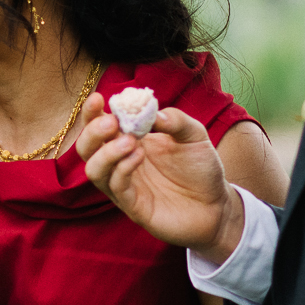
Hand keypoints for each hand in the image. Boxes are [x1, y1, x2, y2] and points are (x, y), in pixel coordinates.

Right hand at [75, 94, 246, 260]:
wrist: (217, 204)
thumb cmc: (200, 168)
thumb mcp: (194, 135)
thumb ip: (176, 120)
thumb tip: (153, 113)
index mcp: (129, 140)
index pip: (99, 125)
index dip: (92, 112)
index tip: (98, 98)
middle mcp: (121, 163)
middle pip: (87, 148)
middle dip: (92, 132)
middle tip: (111, 122)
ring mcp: (125, 186)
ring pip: (94, 170)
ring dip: (106, 153)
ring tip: (130, 141)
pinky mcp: (134, 206)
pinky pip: (116, 188)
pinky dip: (122, 169)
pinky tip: (138, 156)